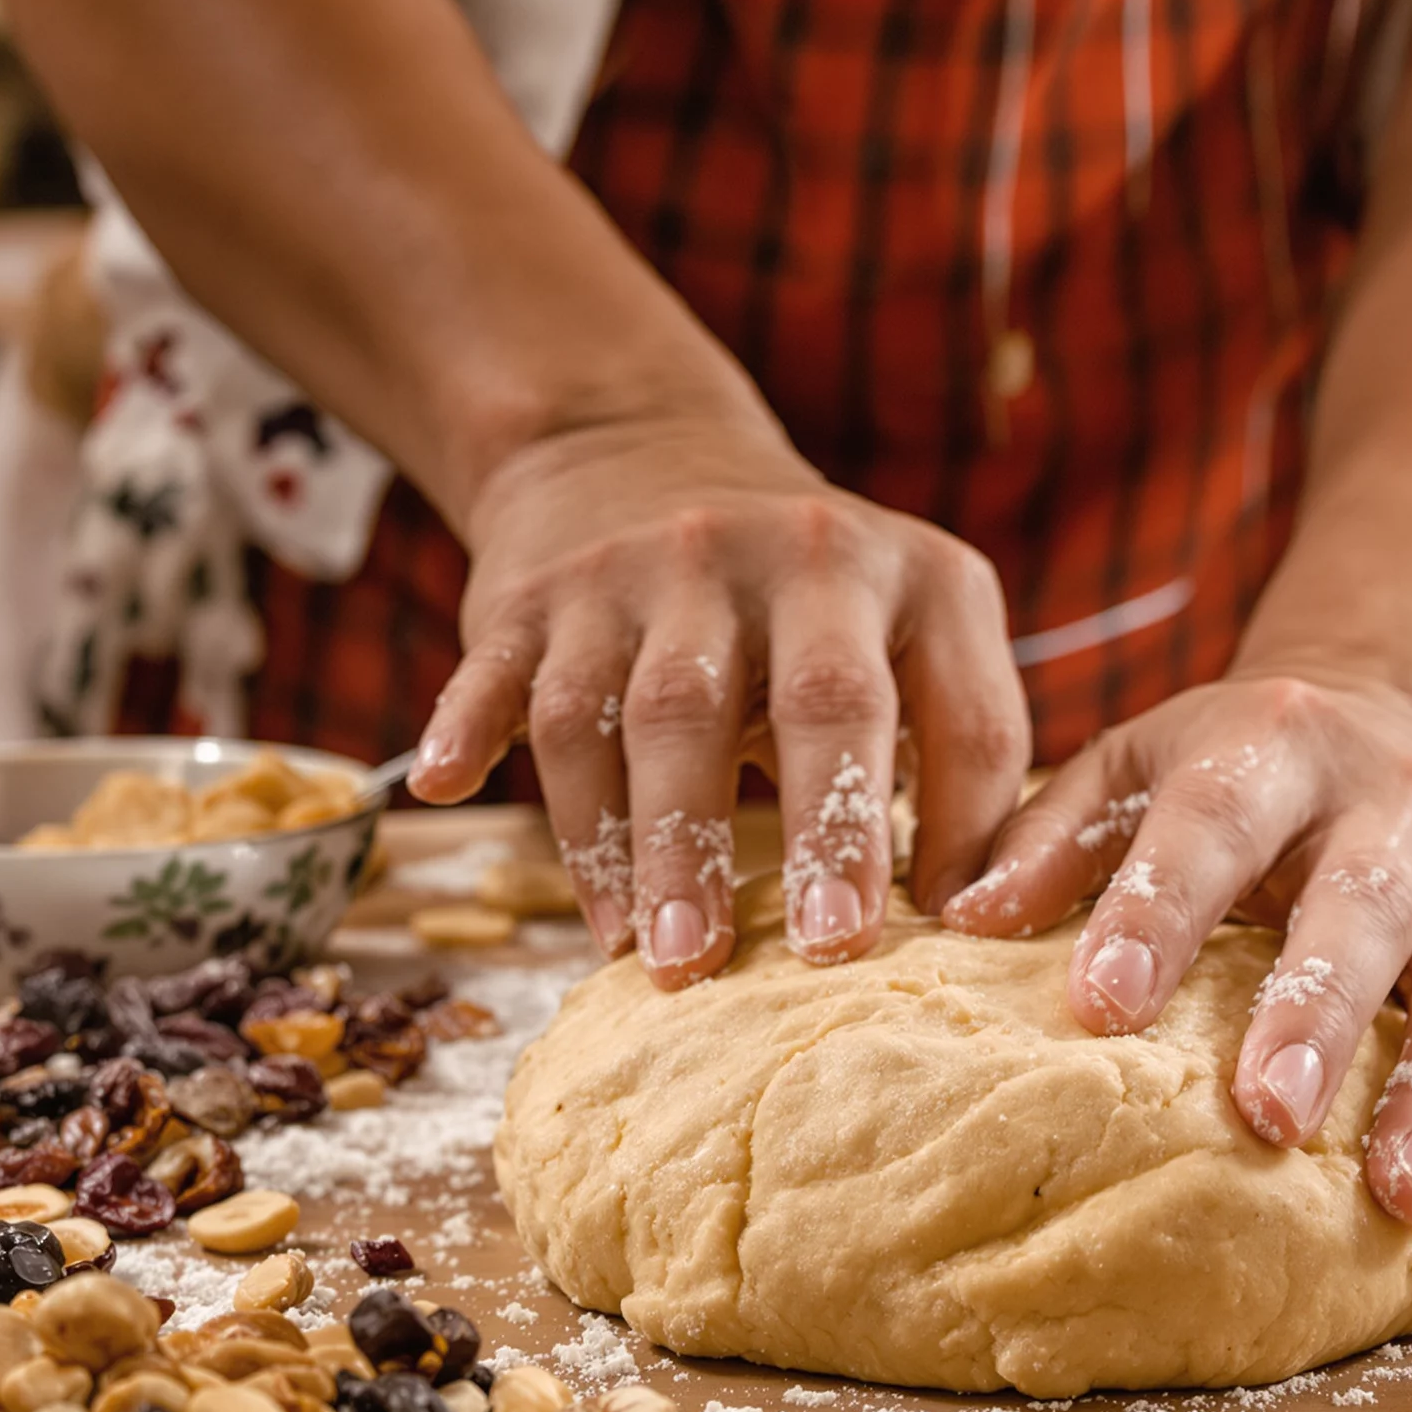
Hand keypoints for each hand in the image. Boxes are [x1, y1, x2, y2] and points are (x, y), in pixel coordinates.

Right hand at [409, 411, 1031, 982]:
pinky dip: (468, 727)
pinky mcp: (534, 595)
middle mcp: (783, 557)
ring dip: (644, 840)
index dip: (948, 821)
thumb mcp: (918, 633)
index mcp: (901, 576)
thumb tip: (971, 916)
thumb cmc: (809, 603)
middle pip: (801, 702)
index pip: (948, 708)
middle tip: (811, 951)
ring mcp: (647, 572)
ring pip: (640, 712)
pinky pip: (499, 671)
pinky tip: (440, 787)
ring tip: (655, 958)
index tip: (940, 931)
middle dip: (810, 833)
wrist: (637, 453)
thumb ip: (961, 758)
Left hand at [942, 672, 1411, 1233]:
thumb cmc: (1239, 769)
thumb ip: (1055, 835)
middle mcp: (1393, 807)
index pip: (1215, 821)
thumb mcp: (1139, 761)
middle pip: (1366, 905)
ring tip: (1397, 1196)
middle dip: (1320, 1012)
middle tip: (1268, 1115)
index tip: (1102, 1005)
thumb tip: (962, 921)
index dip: (1162, 909)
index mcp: (1275, 744)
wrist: (1403, 719)